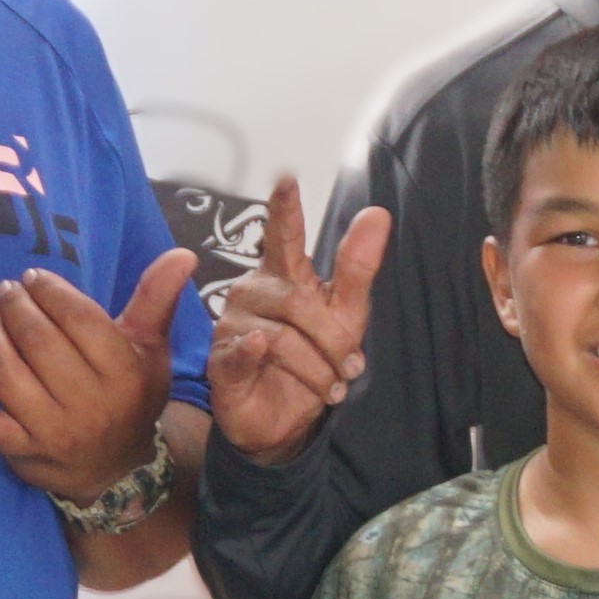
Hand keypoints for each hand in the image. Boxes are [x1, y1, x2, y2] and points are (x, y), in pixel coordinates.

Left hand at [0, 250, 198, 500]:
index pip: (78, 319)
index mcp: (124, 372)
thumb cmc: (131, 395)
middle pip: (40, 342)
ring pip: (10, 375)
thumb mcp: (150, 349)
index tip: (33, 278)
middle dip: (17, 307)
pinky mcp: (25, 453)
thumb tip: (182, 254)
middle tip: (6, 290)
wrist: (117, 468)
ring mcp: (55, 431)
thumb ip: (157, 299)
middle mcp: (91, 403)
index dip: (50, 292)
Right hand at [202, 173, 390, 464]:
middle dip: (333, 340)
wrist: (288, 420)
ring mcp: (232, 326)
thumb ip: (357, 266)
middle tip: (351, 367)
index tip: (287, 178)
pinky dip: (253, 351)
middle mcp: (253, 292)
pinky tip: (260, 348)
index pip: (282, 234)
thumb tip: (378, 213)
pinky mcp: (221, 362)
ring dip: (316, 367)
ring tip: (329, 387)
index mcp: (283, 275)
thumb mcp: (346, 315)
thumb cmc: (314, 359)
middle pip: (299, 303)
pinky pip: (239, 351)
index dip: (284, 209)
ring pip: (282, 336)